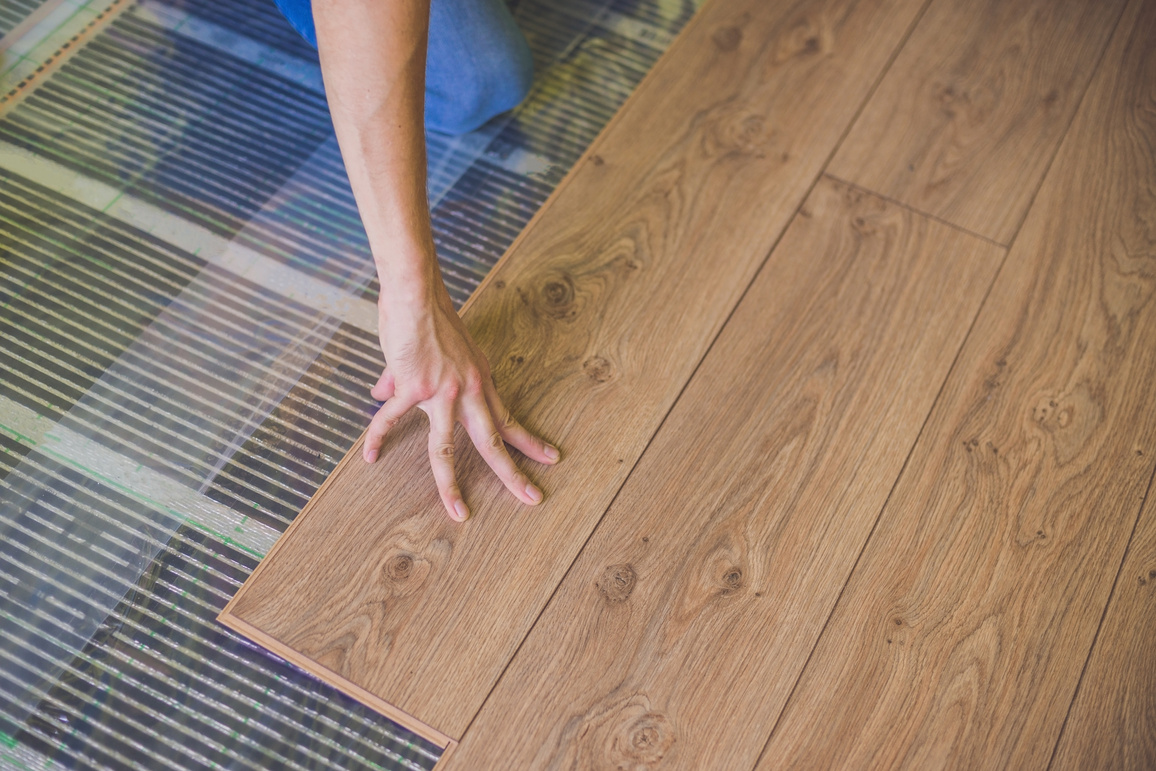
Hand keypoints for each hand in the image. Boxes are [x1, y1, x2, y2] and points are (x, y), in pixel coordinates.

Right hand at [363, 281, 559, 521]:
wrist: (417, 294)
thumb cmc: (424, 316)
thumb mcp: (432, 352)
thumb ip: (409, 379)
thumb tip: (382, 395)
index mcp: (479, 381)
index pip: (507, 419)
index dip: (528, 442)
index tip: (549, 458)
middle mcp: (468, 390)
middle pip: (493, 441)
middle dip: (513, 473)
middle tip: (532, 497)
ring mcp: (442, 392)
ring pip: (448, 449)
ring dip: (452, 485)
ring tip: (459, 512)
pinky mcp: (414, 388)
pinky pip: (391, 421)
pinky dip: (378, 438)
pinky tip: (371, 456)